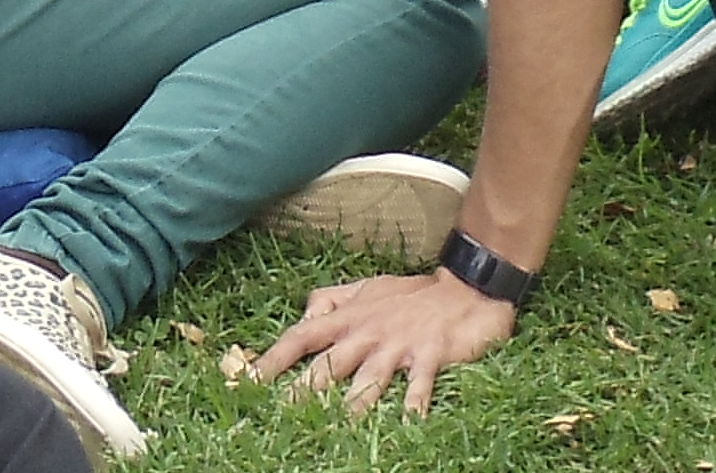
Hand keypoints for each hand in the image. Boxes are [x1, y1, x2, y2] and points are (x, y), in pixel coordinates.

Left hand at [254, 267, 516, 415]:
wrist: (468, 287)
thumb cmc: (412, 293)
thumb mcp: (367, 288)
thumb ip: (333, 299)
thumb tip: (304, 313)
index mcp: (350, 317)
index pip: (302, 335)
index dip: (274, 357)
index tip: (247, 378)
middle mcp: (368, 333)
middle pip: (329, 365)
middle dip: (303, 390)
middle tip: (279, 413)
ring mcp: (399, 346)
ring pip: (369, 379)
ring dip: (353, 404)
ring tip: (335, 428)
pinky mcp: (430, 356)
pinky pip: (419, 384)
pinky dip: (414, 404)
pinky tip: (408, 424)